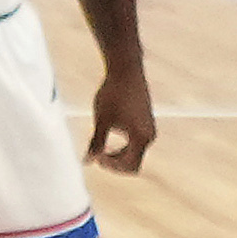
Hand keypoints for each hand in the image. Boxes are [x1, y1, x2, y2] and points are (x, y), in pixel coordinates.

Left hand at [89, 58, 157, 173]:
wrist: (126, 71)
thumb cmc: (112, 94)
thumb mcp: (102, 120)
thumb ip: (96, 143)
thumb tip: (86, 162)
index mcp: (141, 137)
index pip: (130, 166)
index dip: (112, 166)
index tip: (96, 155)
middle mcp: (149, 135)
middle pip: (133, 163)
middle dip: (114, 164)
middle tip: (95, 155)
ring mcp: (149, 129)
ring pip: (134, 154)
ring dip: (117, 156)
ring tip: (100, 150)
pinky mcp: (146, 122)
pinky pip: (136, 144)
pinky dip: (122, 147)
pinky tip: (108, 139)